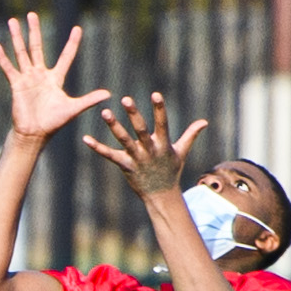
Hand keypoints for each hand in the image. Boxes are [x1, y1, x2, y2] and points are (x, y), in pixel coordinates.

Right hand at [0, 12, 108, 141]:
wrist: (35, 134)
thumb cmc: (53, 123)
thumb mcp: (73, 109)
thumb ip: (89, 100)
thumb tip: (108, 94)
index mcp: (55, 79)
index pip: (66, 57)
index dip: (72, 44)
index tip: (78, 29)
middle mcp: (40, 75)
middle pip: (37, 47)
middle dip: (34, 31)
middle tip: (32, 14)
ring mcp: (27, 78)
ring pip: (21, 53)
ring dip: (17, 37)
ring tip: (12, 21)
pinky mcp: (16, 85)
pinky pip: (9, 68)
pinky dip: (2, 58)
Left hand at [84, 92, 207, 197]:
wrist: (161, 196)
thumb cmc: (171, 171)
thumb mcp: (181, 152)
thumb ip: (190, 135)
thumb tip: (204, 122)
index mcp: (163, 144)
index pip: (162, 123)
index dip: (159, 109)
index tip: (156, 94)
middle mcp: (149, 150)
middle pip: (140, 130)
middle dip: (134, 115)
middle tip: (126, 99)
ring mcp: (136, 159)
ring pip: (123, 140)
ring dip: (114, 126)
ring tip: (104, 112)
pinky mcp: (125, 166)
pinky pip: (109, 155)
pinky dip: (97, 147)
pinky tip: (86, 138)